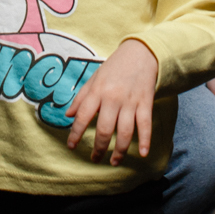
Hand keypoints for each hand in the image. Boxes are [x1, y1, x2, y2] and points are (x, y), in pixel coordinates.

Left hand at [66, 39, 158, 164]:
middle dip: (99, 148)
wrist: (141, 52)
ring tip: (114, 161)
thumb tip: (68, 115)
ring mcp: (131, 102)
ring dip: (119, 151)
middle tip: (95, 158)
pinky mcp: (146, 103)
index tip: (71, 146)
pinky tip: (142, 154)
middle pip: (104, 129)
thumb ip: (81, 97)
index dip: (75, 134)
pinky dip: (145, 141)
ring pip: (124, 132)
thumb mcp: (94, 78)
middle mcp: (113, 98)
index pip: (83, 116)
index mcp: (98, 91)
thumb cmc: (115, 66)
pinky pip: (145, 125)